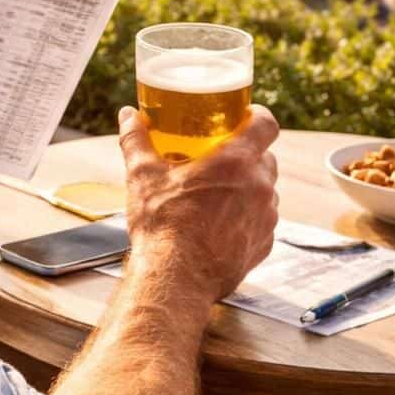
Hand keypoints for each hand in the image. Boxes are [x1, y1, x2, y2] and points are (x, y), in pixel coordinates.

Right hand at [118, 105, 278, 305]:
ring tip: (219, 193)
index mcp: (235, 162)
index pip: (266, 125)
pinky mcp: (264, 243)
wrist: (174, 279)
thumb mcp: (142, 175)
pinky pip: (262, 220)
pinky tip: (221, 222)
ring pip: (265, 190)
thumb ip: (136, 139)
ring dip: (248, 187)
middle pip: (266, 157)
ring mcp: (265, 217)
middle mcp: (259, 186)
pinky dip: (247, 217)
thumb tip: (128, 116)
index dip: (258, 116)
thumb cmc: (161, 226)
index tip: (245, 117)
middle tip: (221, 157)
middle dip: (248, 155)